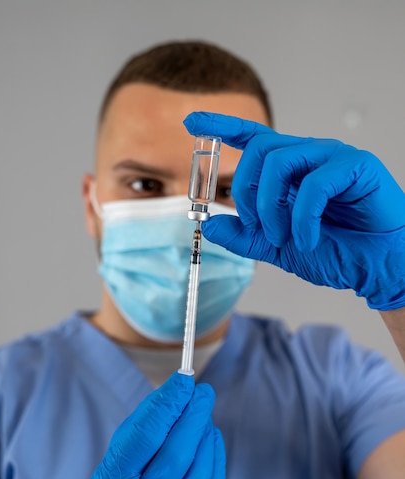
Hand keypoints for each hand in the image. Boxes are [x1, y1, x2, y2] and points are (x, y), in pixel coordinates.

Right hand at [74, 371, 225, 478]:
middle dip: (194, 417)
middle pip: (178, 454)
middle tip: (204, 392)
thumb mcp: (121, 455)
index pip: (145, 437)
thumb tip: (182, 390)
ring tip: (202, 419)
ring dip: (206, 436)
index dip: (167, 405)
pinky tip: (210, 442)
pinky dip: (215, 458)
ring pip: (201, 469)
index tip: (185, 379)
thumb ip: (147, 423)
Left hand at [184, 112, 404, 309]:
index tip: (192, 123)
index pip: (253, 140)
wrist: (375, 267)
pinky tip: (308, 239)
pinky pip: (314, 183)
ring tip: (284, 238)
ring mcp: (332, 158)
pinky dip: (303, 218)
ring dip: (271, 209)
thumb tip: (211, 225)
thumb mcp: (278, 248)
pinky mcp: (355, 167)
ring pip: (280, 162)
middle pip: (258, 151)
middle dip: (246, 193)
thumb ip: (245, 237)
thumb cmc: (336, 250)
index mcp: (290, 171)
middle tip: (257, 228)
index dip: (222, 127)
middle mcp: (309, 157)